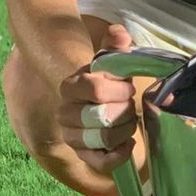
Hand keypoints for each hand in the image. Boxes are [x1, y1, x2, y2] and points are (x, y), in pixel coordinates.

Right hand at [57, 24, 137, 175]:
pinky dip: (120, 154)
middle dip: (125, 110)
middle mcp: (65, 112)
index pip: (95, 89)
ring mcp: (71, 136)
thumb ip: (115, 46)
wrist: (98, 104)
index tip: (128, 87)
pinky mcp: (83, 155)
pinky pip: (101, 162)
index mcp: (70, 86)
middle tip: (130, 105)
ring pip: (104, 137)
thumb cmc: (108, 82)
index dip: (119, 89)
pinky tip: (128, 143)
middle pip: (102, 115)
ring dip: (125, 129)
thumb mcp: (111, 62)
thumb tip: (119, 33)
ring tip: (129, 121)